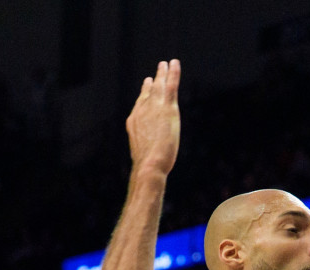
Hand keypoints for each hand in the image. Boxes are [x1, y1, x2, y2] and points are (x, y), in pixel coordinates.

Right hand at [126, 60, 180, 175]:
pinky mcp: (167, 107)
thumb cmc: (147, 166)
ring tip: (165, 64)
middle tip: (157, 70)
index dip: (144, 93)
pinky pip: (171, 85)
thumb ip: (147, 148)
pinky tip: (175, 63)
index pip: (141, 103)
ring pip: (159, 86)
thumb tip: (149, 158)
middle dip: (153, 81)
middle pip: (148, 92)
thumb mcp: (144, 154)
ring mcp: (154, 107)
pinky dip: (173, 73)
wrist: (149, 163)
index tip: (147, 85)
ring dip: (163, 73)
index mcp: (135, 121)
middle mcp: (142, 110)